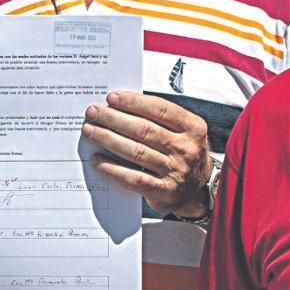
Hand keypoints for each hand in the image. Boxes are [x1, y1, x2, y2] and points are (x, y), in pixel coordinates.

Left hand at [84, 90, 210, 215]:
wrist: (198, 190)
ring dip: (108, 140)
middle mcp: (185, 149)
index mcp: (193, 128)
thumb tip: (122, 106)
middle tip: (93, 112)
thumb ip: (161, 119)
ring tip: (90, 131)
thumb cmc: (184, 154)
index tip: (112, 98)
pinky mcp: (163, 191)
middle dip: (114, 119)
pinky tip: (97, 160)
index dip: (134, 102)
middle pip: (144, 130)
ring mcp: (175, 171)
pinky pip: (133, 178)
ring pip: (136, 152)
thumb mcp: (185, 131)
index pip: (160, 109)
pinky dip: (112, 169)